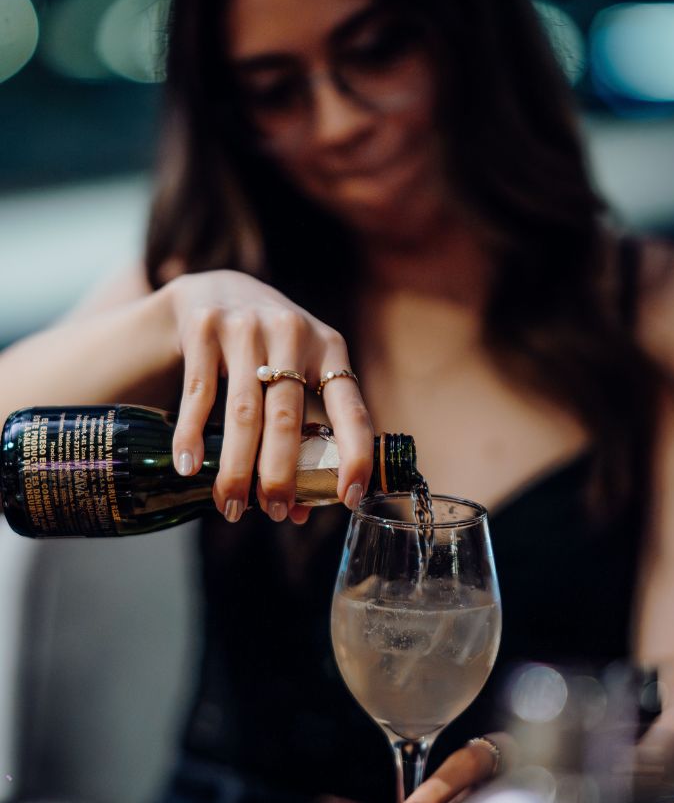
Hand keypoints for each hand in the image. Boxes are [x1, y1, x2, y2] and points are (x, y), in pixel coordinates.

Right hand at [159, 270, 373, 522]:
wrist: (216, 289)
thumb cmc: (269, 349)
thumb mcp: (296, 376)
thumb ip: (301, 435)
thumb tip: (300, 512)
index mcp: (329, 348)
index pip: (351, 409)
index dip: (355, 456)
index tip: (349, 498)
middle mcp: (291, 332)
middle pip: (286, 418)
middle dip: (281, 475)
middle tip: (274, 512)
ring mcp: (246, 327)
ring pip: (243, 413)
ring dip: (236, 468)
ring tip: (230, 507)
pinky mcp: (204, 327)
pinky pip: (199, 394)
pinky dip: (192, 435)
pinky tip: (189, 468)